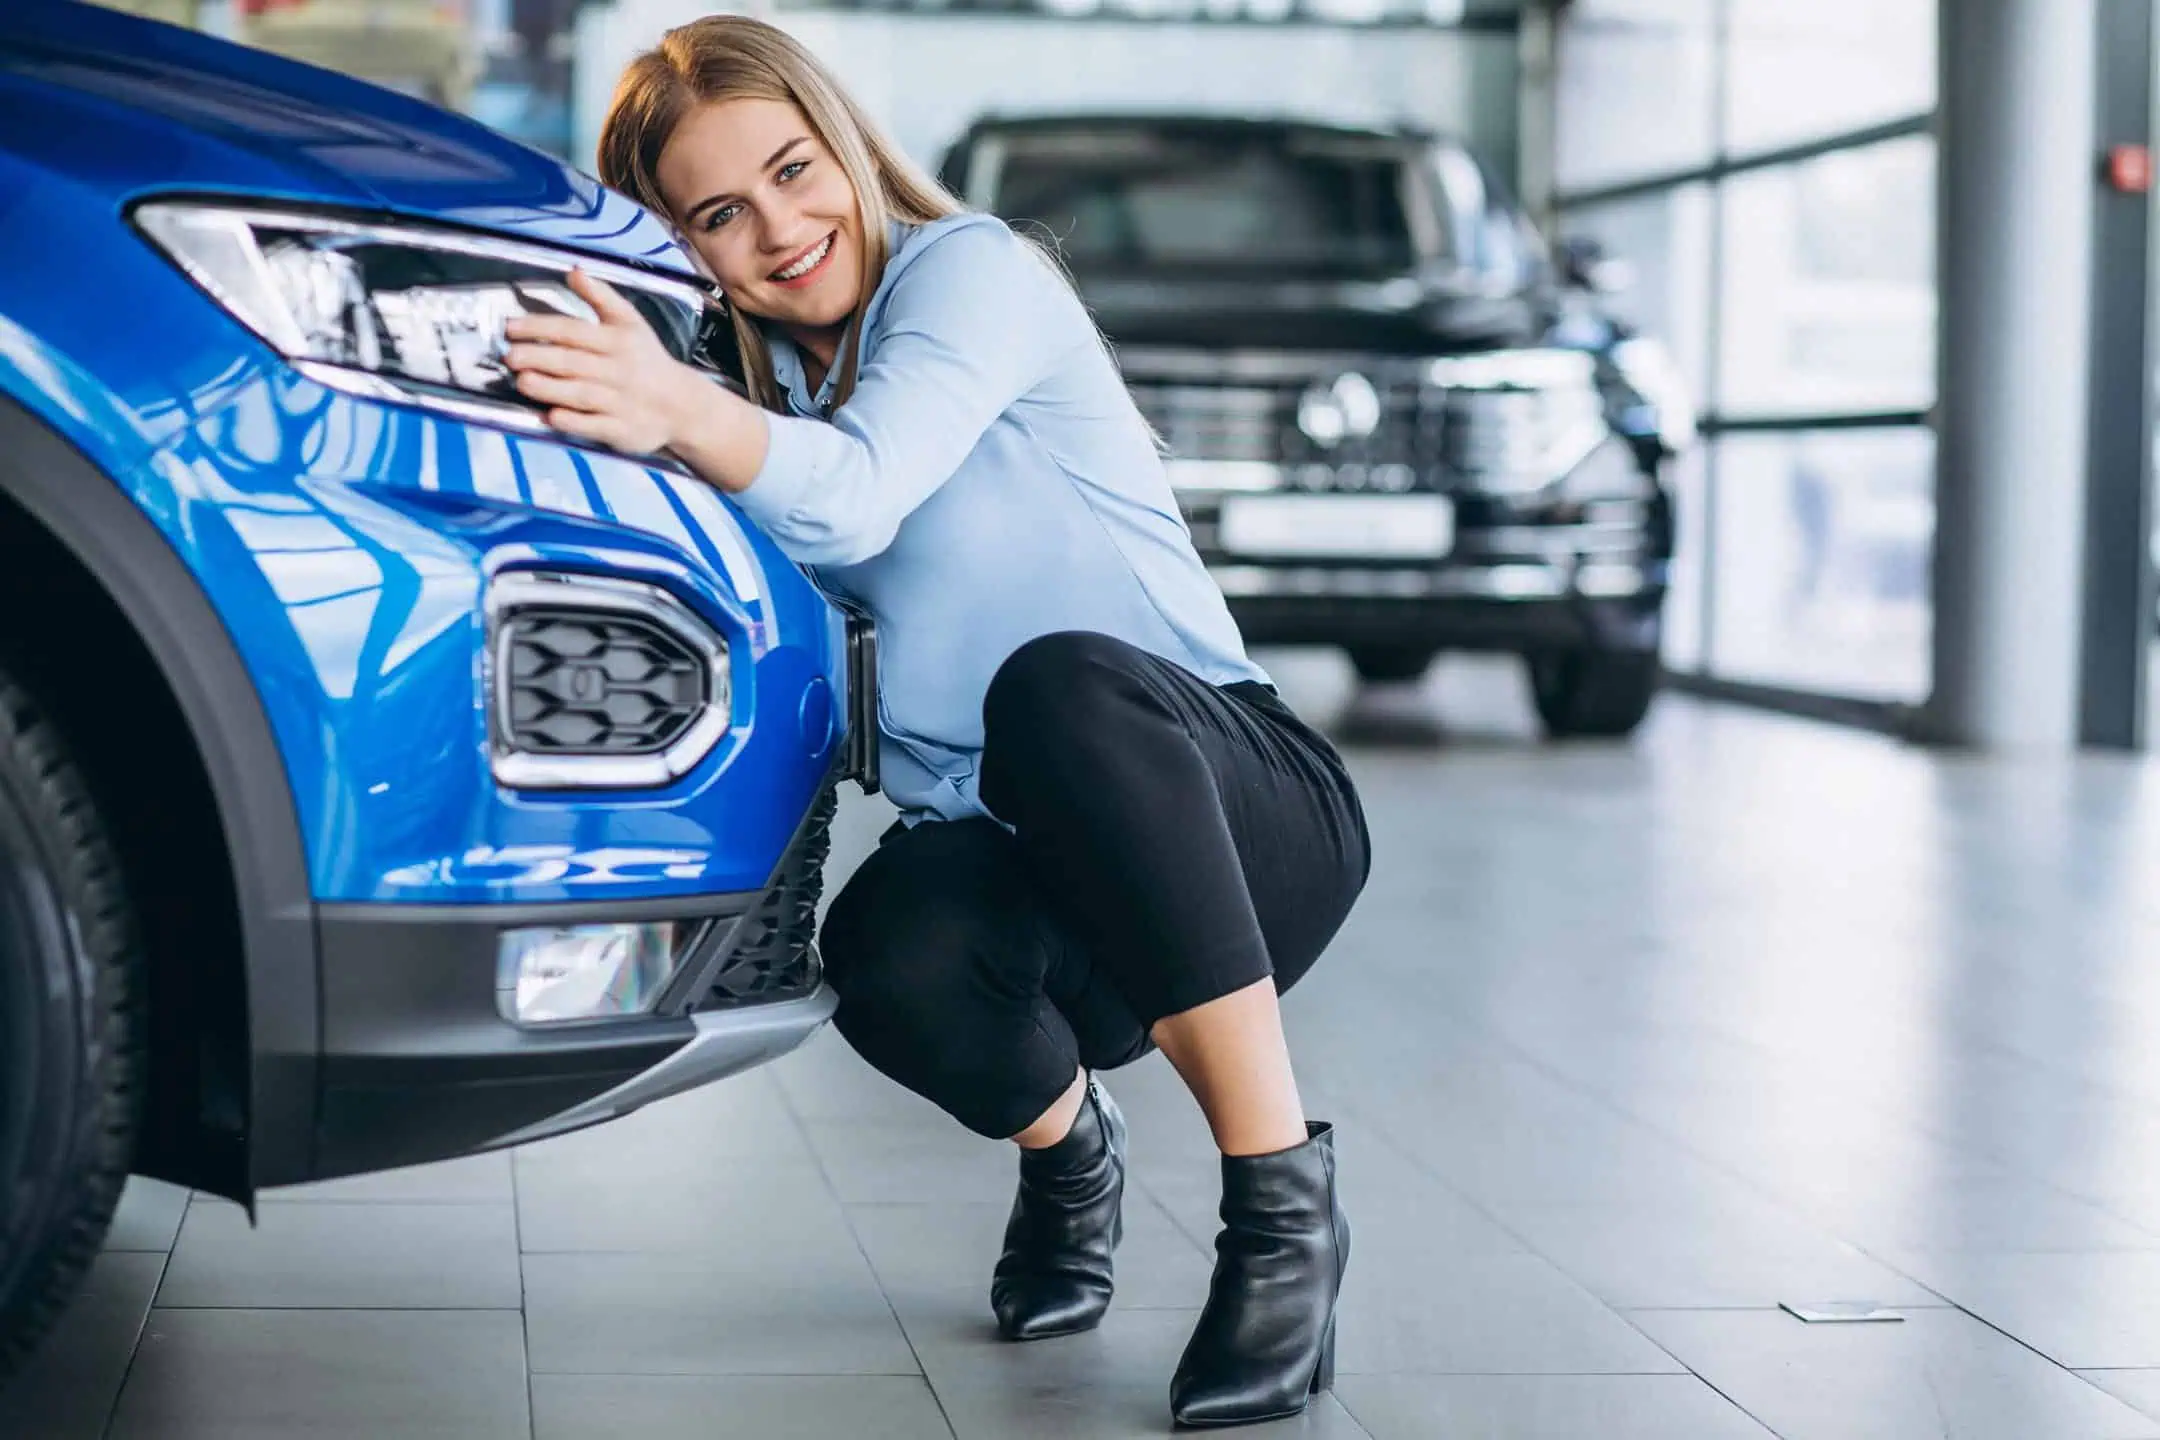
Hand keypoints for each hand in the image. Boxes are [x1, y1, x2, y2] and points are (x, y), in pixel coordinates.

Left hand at [501, 269, 702, 455]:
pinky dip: (573, 421)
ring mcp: (620, 402)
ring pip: (582, 393)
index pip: (573, 330)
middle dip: (540, 358)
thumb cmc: (647, 359)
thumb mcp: (630, 322)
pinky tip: (551, 417)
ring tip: (522, 382)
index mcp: (618, 340)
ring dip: (551, 388)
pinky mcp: (622, 430)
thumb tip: (573, 270)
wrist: (682, 406)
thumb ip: (601, 296)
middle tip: (510, 357)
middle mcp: (619, 370)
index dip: (540, 327)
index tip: (510, 328)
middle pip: (574, 362)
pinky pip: (595, 426)